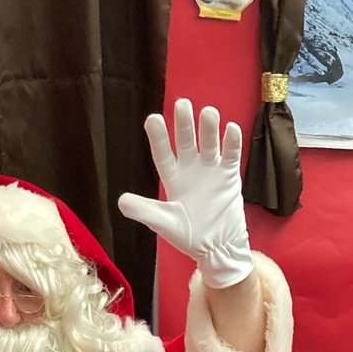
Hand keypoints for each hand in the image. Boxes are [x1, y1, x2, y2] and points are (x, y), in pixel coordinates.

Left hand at [118, 98, 253, 288]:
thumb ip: (145, 212)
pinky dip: (231, 142)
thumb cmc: (189, 236)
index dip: (158, 138)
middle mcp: (190, 169)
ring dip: (209, 128)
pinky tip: (230, 129)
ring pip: (209, 143)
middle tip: (181, 104)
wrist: (218, 248)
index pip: (163, 154)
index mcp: (172, 179)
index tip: (152, 119)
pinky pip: (230, 155)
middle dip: (184, 123)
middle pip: (186, 141)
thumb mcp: (165, 224)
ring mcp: (210, 170)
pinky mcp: (229, 176)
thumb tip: (121, 202)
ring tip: (208, 112)